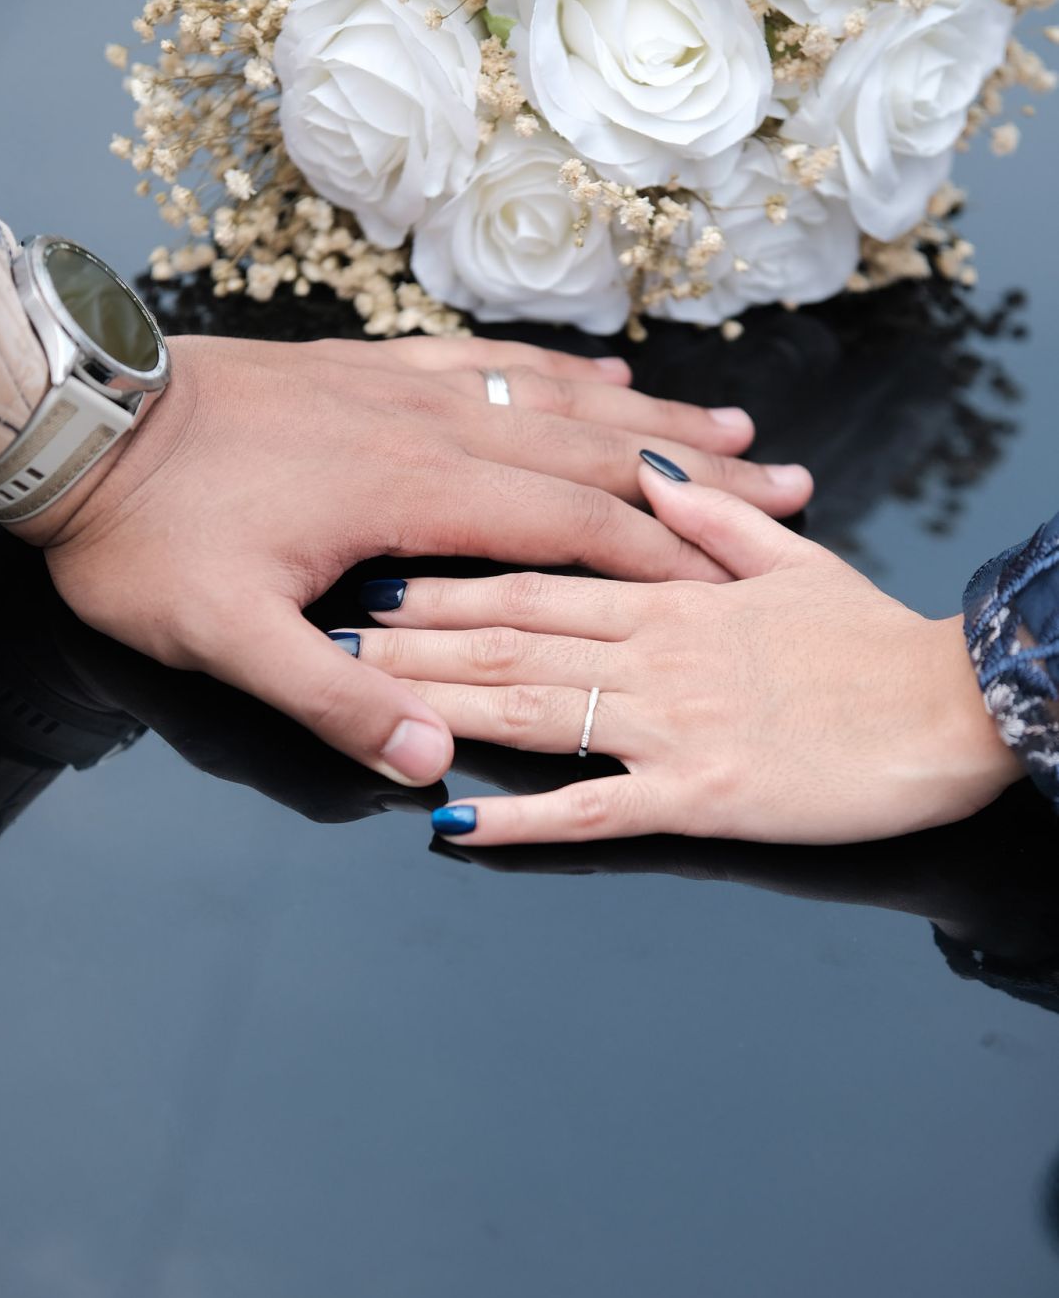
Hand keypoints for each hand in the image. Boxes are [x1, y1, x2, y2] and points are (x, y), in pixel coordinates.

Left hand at [13, 334, 810, 786]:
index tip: (746, 575)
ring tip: (723, 426)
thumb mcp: (226, 640)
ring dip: (646, 417)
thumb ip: (336, 702)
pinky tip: (592, 377)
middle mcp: (433, 425)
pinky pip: (494, 362)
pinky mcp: (372, 365)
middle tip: (782, 480)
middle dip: (694, 473)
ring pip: (555, 397)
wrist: (80, 418)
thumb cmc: (149, 532)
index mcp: (415, 491)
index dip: (667, 554)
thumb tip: (435, 764)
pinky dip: (561, 375)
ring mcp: (405, 385)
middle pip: (592, 448)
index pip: (574, 524)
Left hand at [341, 460, 1021, 841]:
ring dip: (438, 704)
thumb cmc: (883, 646)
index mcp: (669, 596)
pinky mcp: (702, 795)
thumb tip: (654, 475)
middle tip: (330, 634)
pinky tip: (453, 822)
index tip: (375, 578)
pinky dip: (522, 818)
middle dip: (413, 636)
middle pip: (508, 632)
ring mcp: (672, 723)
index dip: (447, 579)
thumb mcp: (801, 566)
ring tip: (362, 700)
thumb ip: (715, 524)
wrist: (966, 709)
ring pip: (531, 704)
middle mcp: (654, 650)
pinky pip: (594, 810)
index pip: (535, 576)